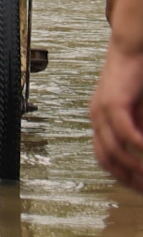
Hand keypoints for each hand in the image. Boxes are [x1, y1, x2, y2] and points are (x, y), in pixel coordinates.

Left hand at [93, 47, 142, 191]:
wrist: (132, 48)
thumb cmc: (138, 78)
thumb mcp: (139, 111)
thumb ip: (139, 129)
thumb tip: (140, 149)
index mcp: (100, 122)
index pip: (105, 160)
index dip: (122, 178)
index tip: (140, 189)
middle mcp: (97, 118)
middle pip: (106, 160)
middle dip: (128, 179)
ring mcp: (102, 110)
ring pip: (114, 149)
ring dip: (135, 166)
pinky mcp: (113, 101)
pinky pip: (125, 131)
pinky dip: (139, 146)